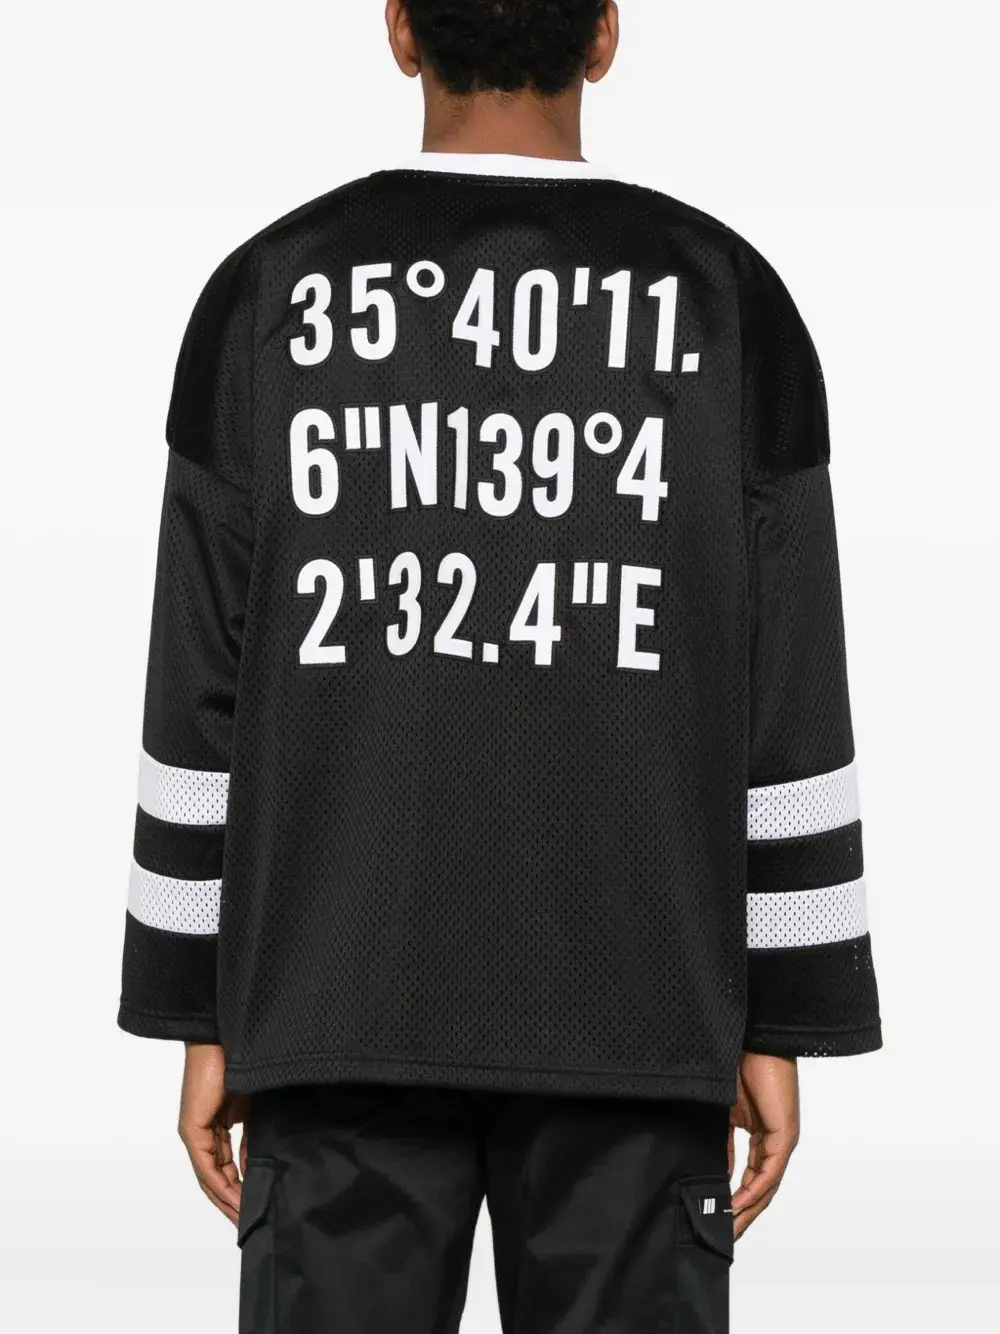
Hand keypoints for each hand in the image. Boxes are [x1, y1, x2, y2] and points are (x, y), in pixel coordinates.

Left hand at [178, 1042, 247, 1224]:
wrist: (221, 1038)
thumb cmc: (238, 1063)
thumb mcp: (252, 1108)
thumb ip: (252, 1136)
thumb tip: (257, 1165)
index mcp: (214, 1126)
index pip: (225, 1167)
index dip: (239, 1190)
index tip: (256, 1206)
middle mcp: (200, 1134)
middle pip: (214, 1180)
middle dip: (232, 1203)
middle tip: (249, 1223)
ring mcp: (194, 1133)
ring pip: (209, 1178)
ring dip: (227, 1200)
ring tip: (244, 1219)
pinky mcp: (193, 1129)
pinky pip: (206, 1166)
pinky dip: (221, 1186)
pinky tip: (236, 1199)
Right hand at [728, 1052, 799, 1238]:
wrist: (757, 1039)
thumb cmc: (741, 1064)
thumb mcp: (726, 1111)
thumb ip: (724, 1141)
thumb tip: (718, 1171)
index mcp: (764, 1134)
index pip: (752, 1176)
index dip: (737, 1199)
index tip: (718, 1215)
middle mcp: (776, 1141)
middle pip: (762, 1189)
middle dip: (743, 1213)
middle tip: (724, 1234)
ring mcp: (782, 1139)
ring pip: (767, 1186)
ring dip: (748, 1209)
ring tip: (729, 1228)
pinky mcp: (784, 1134)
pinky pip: (769, 1172)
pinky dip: (753, 1191)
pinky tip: (737, 1204)